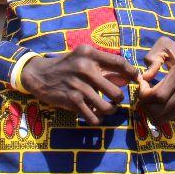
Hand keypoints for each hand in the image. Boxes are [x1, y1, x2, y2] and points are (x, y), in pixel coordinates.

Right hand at [21, 45, 139, 124]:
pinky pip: (93, 117)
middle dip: (119, 98)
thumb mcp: (82, 59)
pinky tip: (94, 115)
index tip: (135, 79)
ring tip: (107, 108)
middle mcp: (85, 68)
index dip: (131, 72)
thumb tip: (126, 79)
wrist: (38, 75)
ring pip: (107, 107)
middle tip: (115, 99)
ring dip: (109, 111)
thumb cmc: (65, 66)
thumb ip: (103, 67)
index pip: (119, 62)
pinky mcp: (72, 101)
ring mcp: (79, 86)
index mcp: (90, 54)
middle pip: (116, 91)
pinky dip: (97, 119)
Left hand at [137, 37, 174, 124]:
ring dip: (150, 112)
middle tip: (143, 95)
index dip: (143, 93)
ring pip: (163, 118)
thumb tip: (146, 77)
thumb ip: (152, 57)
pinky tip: (158, 103)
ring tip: (149, 100)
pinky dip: (159, 114)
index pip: (157, 95)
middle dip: (144, 105)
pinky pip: (169, 118)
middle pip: (158, 110)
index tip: (142, 84)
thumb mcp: (165, 45)